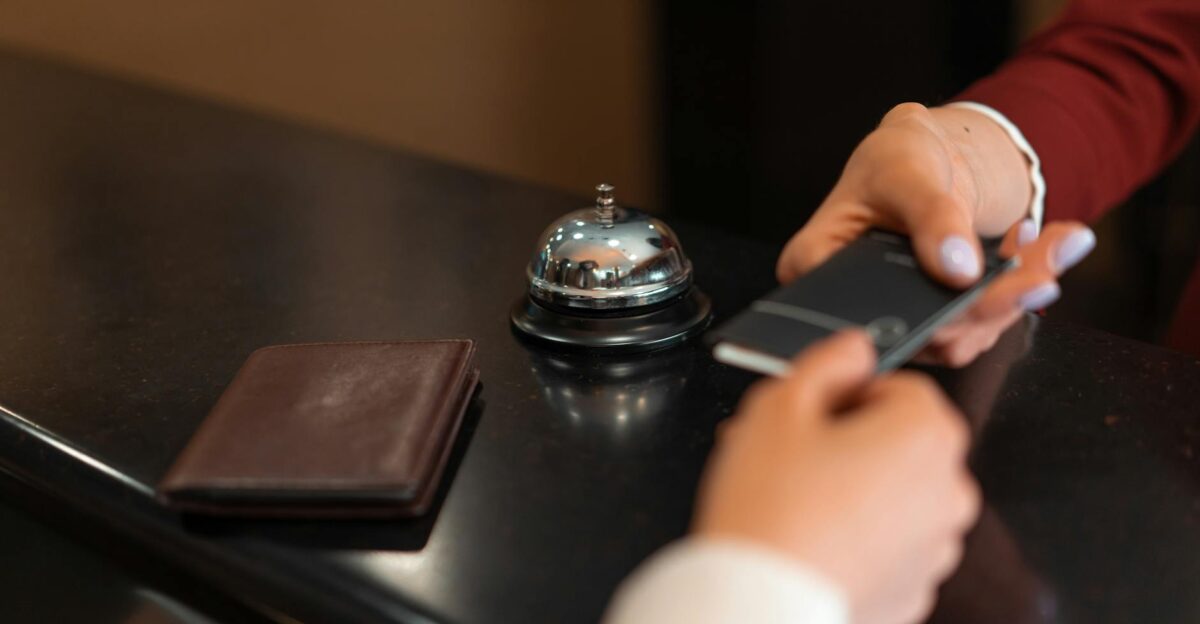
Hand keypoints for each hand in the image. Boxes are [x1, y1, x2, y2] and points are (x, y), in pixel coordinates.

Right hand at [694, 331, 979, 623]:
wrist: (759, 605)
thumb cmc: (770, 512)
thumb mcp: (779, 405)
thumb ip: (826, 361)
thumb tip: (854, 349)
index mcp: (926, 436)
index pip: (900, 386)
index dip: (848, 391)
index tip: (810, 411)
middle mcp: (948, 491)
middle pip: (898, 441)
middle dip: (846, 439)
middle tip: (788, 452)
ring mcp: (935, 548)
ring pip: (894, 493)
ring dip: (852, 486)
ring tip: (791, 498)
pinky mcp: (913, 589)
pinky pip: (889, 544)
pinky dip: (857, 536)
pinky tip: (809, 536)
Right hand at [777, 102, 1095, 366]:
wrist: (925, 159)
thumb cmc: (895, 157)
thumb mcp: (906, 169)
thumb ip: (930, 215)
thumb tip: (958, 268)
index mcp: (815, 265)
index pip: (862, 309)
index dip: (923, 313)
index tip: (981, 292)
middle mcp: (848, 305)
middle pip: (919, 330)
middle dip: (989, 303)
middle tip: (1042, 275)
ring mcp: (894, 319)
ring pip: (959, 336)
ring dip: (1014, 297)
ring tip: (1053, 245)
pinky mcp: (933, 324)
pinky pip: (981, 325)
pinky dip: (1019, 290)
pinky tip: (1038, 248)